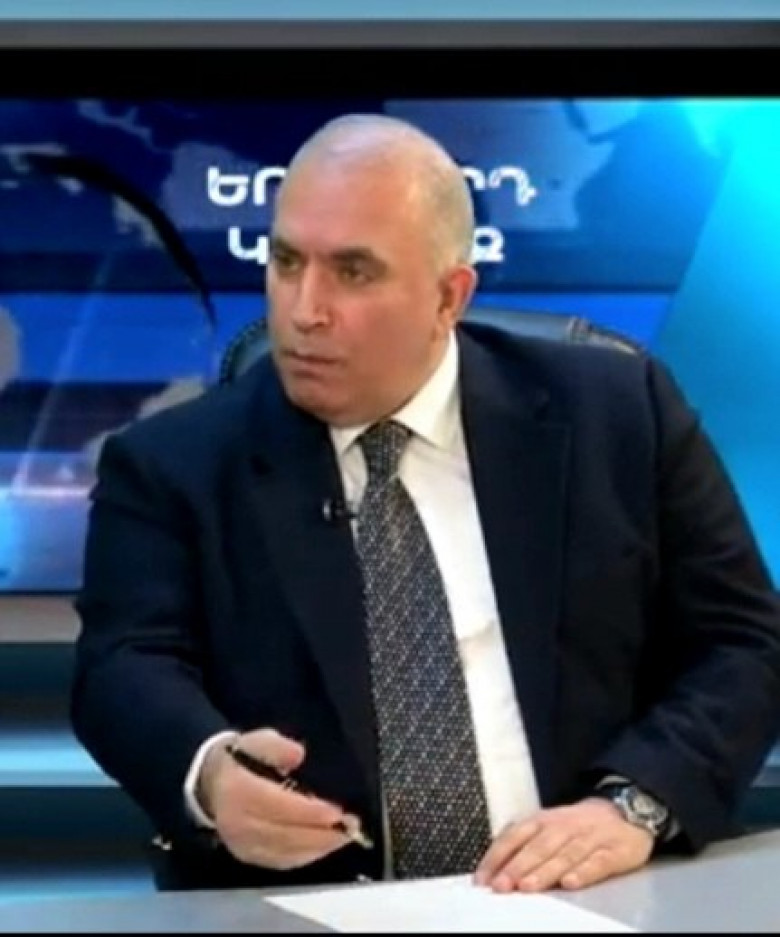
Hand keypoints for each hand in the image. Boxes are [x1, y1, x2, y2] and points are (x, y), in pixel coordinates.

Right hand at [199, 727, 357, 869]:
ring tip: (345, 836)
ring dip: (318, 847)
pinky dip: (306, 856)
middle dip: (321, 833)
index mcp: (237, 791)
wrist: (209, 784)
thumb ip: (275, 745)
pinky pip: (280, 862)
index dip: (308, 811)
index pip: (276, 805)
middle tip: (351, 826)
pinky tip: (324, 846)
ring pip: (284, 852)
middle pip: (284, 834)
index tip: (336, 812)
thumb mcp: (255, 740)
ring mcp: (241, 844)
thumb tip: (297, 755)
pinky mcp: (248, 856)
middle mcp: (237, 823)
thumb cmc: (239, 760)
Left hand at [474, 798, 653, 891]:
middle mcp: (563, 827)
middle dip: (517, 866)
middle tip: (502, 885)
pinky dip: (583, 872)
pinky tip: (570, 883)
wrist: (623, 811)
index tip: (483, 878)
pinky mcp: (613, 851)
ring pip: (564, 855)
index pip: (514, 836)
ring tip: (528, 887)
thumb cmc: (577, 826)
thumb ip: (522, 844)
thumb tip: (492, 870)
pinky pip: (597, 862)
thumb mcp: (547, 826)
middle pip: (538, 847)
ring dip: (544, 871)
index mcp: (543, 821)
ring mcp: (588, 838)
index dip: (497, 856)